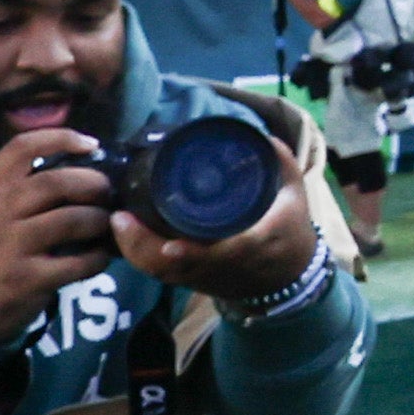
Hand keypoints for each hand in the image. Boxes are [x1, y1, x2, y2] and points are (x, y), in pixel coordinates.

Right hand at [0, 127, 117, 344]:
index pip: (19, 149)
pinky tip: (100, 257)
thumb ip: (23, 188)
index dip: (59, 138)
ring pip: (70, 220)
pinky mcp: (25, 280)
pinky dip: (98, 258)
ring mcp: (8, 248)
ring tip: (105, 224)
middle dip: (93, 184)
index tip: (91, 143)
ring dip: (99, 220)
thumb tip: (86, 163)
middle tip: (108, 192)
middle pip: (53, 183)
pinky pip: (77, 262)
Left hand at [114, 138, 319, 307]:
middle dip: (146, 248)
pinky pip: (161, 275)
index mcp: (254, 246)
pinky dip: (140, 258)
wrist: (289, 273)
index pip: (222, 255)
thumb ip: (279, 162)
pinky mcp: (193, 280)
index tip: (170, 246)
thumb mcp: (294, 193)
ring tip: (119, 221)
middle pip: (177, 267)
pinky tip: (125, 235)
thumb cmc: (290, 228)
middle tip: (122, 217)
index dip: (194, 254)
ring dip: (137, 252)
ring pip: (164, 273)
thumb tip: (256, 134)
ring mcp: (206, 276)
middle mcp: (224, 266)